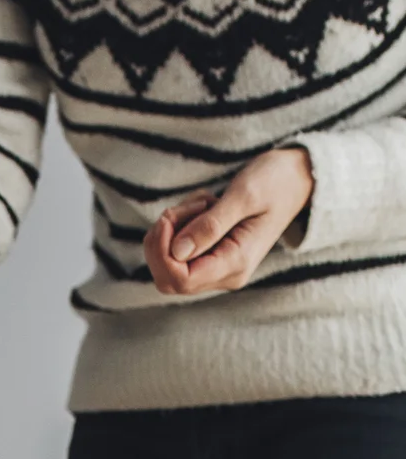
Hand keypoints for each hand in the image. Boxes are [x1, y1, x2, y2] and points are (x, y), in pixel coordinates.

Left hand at [144, 148, 313, 295]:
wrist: (296, 179)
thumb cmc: (276, 182)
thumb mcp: (244, 196)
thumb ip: (211, 225)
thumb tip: (178, 252)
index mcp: (236, 264)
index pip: (180, 280)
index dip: (162, 252)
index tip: (167, 216)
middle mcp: (226, 275)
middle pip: (168, 278)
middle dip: (163, 242)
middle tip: (181, 207)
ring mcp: (218, 269)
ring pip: (170, 264)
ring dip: (172, 230)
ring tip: (203, 201)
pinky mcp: (212, 257)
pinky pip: (178, 252)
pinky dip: (179, 227)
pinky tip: (202, 207)